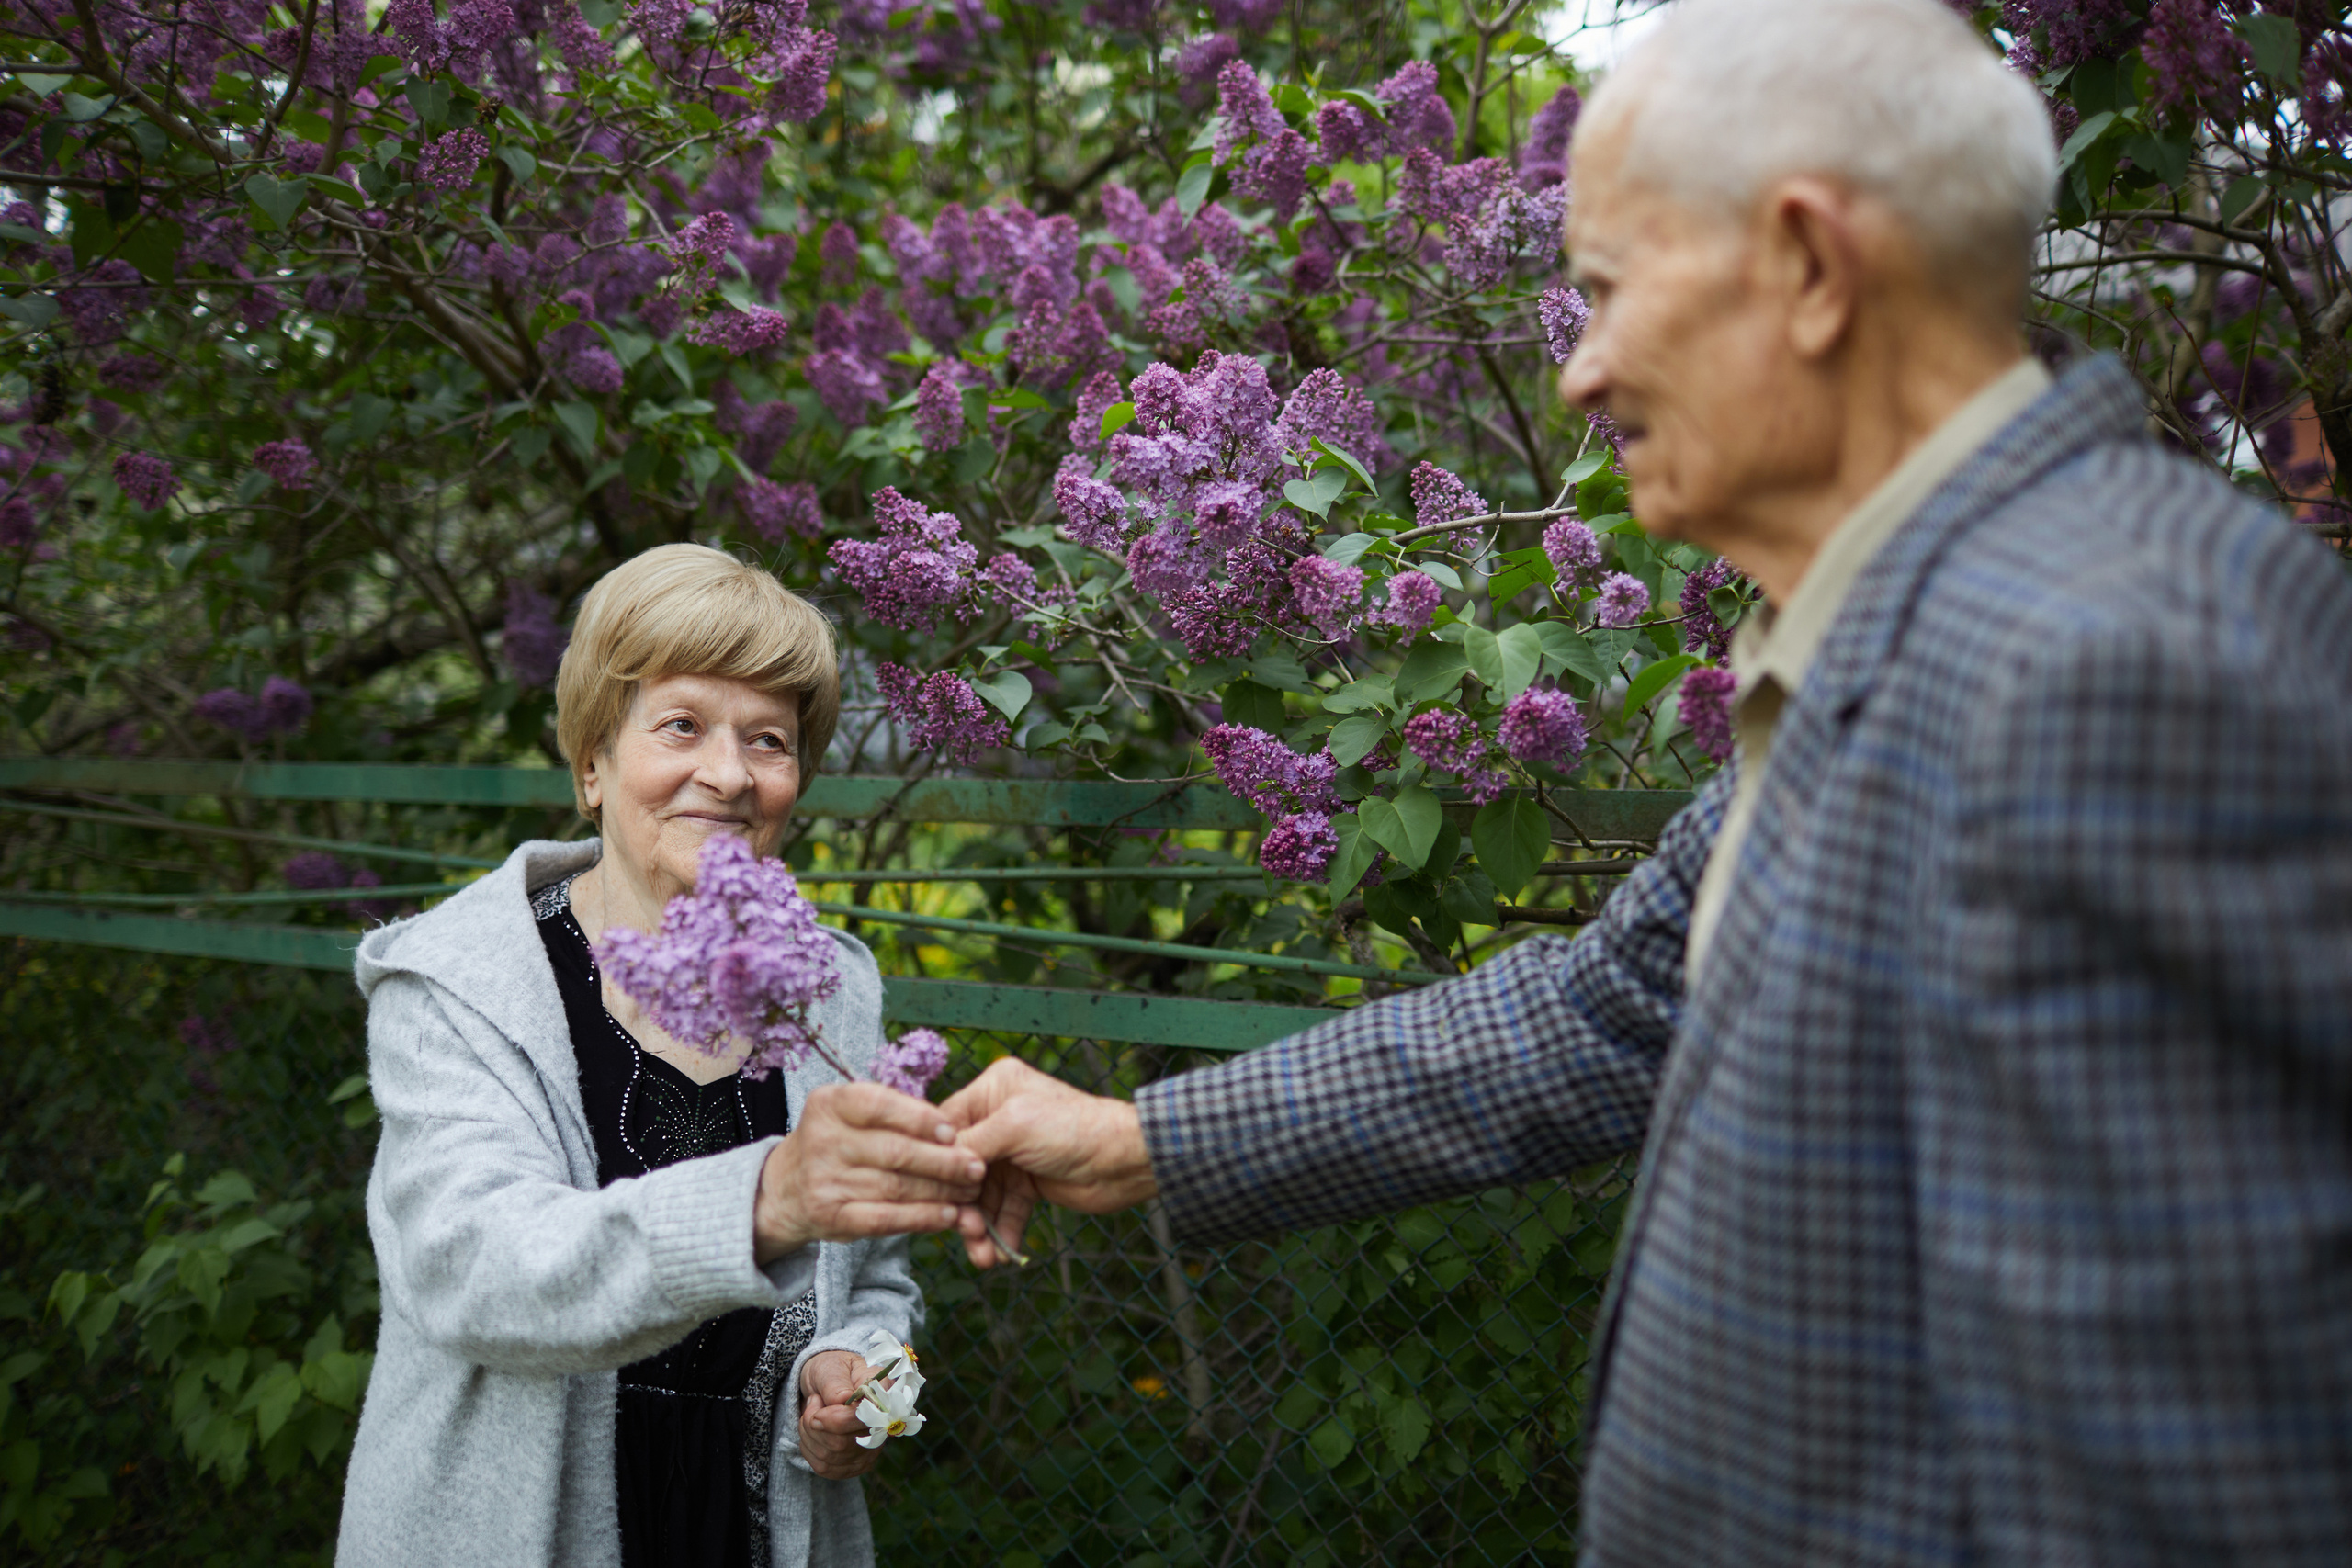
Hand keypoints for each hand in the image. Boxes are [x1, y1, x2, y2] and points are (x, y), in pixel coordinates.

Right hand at [754, 1083, 984, 1263]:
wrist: (784, 1189)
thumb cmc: (838, 1143)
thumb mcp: (851, 1114)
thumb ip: (894, 1113)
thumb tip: (954, 1128)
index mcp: (829, 1104)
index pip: (880, 1105)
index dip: (921, 1119)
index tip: (954, 1131)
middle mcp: (821, 1140)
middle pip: (894, 1151)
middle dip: (943, 1160)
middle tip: (977, 1166)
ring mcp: (823, 1181)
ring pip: (895, 1187)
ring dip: (941, 1191)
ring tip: (971, 1191)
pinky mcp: (830, 1217)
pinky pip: (885, 1219)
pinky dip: (922, 1218)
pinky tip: (949, 1215)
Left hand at [796, 1349, 879, 1480]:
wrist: (825, 1383)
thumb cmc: (831, 1372)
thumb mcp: (830, 1367)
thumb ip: (835, 1383)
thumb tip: (842, 1399)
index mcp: (883, 1395)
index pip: (864, 1420)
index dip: (836, 1419)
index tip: (817, 1401)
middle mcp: (883, 1426)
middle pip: (842, 1444)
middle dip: (815, 1424)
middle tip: (813, 1401)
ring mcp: (871, 1450)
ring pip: (829, 1457)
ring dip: (809, 1434)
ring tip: (813, 1412)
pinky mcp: (855, 1465)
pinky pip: (824, 1468)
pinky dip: (809, 1448)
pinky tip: (813, 1431)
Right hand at [939, 1058, 1157, 1268]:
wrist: (1125, 1161)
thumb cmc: (1074, 1129)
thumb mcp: (1014, 1126)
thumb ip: (970, 1142)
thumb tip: (932, 1164)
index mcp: (992, 1091)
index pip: (945, 1128)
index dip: (934, 1162)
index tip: (927, 1193)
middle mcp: (998, 1120)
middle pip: (959, 1167)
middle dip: (960, 1203)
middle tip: (964, 1231)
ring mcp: (1013, 1155)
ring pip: (980, 1196)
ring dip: (979, 1227)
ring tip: (983, 1255)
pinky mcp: (1028, 1183)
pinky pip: (1003, 1211)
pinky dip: (1000, 1233)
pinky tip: (1000, 1254)